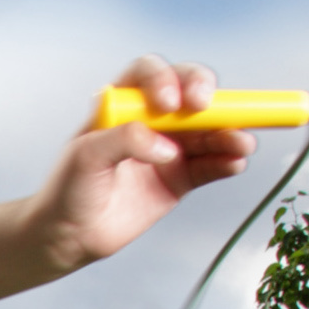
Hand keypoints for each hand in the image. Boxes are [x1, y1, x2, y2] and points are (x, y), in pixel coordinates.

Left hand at [34, 55, 253, 269]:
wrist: (67, 235)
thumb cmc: (67, 189)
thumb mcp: (85, 156)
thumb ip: (124, 140)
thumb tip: (167, 148)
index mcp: (121, 105)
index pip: (149, 73)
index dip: (165, 78)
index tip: (169, 103)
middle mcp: (150, 120)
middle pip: (188, 93)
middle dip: (206, 96)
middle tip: (206, 109)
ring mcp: (169, 148)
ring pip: (208, 130)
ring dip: (229, 132)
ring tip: (241, 143)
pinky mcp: (180, 178)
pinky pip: (211, 165)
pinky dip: (227, 161)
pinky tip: (235, 163)